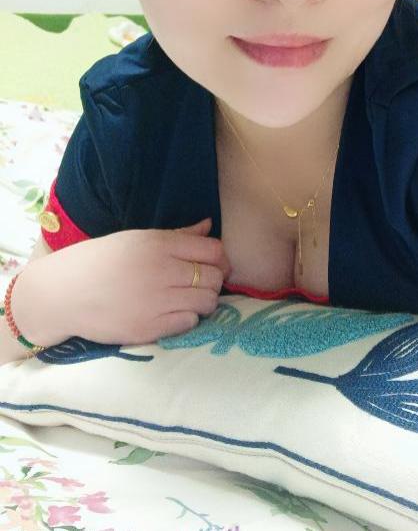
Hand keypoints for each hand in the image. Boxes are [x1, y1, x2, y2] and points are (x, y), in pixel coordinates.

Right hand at [16, 217, 230, 346]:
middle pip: (214, 277)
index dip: (218, 257)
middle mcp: (161, 271)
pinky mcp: (149, 329)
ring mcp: (156, 302)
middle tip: (201, 283)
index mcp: (158, 245)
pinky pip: (190, 323)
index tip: (211, 263)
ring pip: (208, 302)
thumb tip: (209, 226)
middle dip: (214, 280)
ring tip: (188, 298)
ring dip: (204, 300)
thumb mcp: (136, 238)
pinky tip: (173, 312)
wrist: (61, 294)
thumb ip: (177, 235)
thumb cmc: (99, 261)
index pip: (213, 250)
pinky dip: (188, 318)